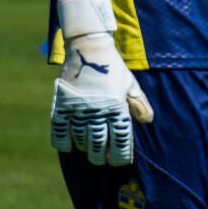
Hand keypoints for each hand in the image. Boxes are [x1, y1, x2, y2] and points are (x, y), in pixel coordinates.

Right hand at [50, 0, 153, 166]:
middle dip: (101, 155)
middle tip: (102, 161)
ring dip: (85, 148)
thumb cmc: (113, 66)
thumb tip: (148, 121)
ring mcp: (78, 107)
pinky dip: (62, 140)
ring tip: (89, 153)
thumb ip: (139, 103)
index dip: (121, 153)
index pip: (121, 137)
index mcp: (116, 105)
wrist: (89, 47)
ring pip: (80, 137)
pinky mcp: (62, 103)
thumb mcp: (130, 83)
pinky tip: (67, 147)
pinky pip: (59, 128)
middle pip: (99, 142)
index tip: (121, 161)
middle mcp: (98, 109)